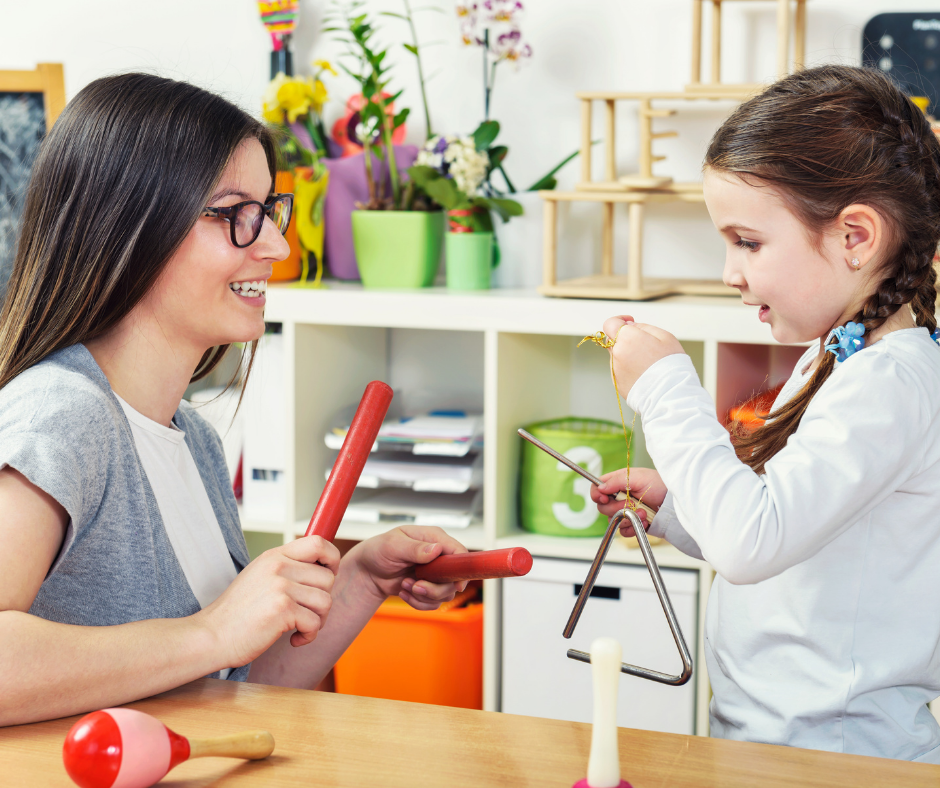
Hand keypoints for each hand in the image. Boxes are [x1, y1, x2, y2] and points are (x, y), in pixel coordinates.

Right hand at [199, 535, 339, 664]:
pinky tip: (294, 639)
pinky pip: (315, 623)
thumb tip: (323, 569)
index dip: (332, 558)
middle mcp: (278, 566)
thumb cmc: (237, 613)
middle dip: (323, 600)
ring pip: (326, 601)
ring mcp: (281, 587)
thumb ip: (287, 569)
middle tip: (307, 614)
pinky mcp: (282, 609)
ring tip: (300, 627)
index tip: (329, 575)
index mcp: (274, 556)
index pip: (318, 542)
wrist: (211, 636)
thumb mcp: (260, 577)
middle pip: (328, 577)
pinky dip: (309, 635)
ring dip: (319, 620)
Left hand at [348, 526, 469, 610]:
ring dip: (423, 595)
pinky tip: (403, 592)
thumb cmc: (378, 551)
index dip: (461, 568)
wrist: (367, 572)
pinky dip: (418, 602)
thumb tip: (436, 550)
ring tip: (404, 585)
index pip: (458, 551)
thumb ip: (415, 548)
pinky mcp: (428, 588)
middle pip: (455, 578)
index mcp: (434, 538)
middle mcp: (438, 556)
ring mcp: (435, 574)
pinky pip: (433, 603)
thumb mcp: (393, 545)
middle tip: (415, 586)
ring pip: (446, 593)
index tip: (455, 584)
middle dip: (435, 588)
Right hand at [591, 467, 666, 537]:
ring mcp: (624, 512)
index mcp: (617, 483)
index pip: (597, 489)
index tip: (605, 498)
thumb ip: (616, 481)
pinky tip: (644, 521)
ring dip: (628, 517)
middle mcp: (619, 498)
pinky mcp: (631, 524)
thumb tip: (600, 488)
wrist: (673, 503)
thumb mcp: (638, 477)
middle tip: (631, 504)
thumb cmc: (659, 485)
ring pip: (612, 520)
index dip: (597, 494)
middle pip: (603, 507)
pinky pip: (623, 531)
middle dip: (617, 508)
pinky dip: (632, 527)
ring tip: (643, 512)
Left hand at [602, 315, 684, 398]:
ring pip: (618, 356)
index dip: (619, 320)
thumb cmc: (671, 364)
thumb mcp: (665, 336)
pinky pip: (621, 371)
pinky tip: (645, 374)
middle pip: (614, 340)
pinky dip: (630, 369)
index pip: (610, 324)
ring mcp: (615, 370)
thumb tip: (629, 326)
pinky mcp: (618, 383)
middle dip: (626, 339)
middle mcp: (616, 354)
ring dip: (629, 355)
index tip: (629, 322)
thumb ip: (643, 327)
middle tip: (646, 345)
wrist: (670, 394)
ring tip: (649, 363)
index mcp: (626, 339)